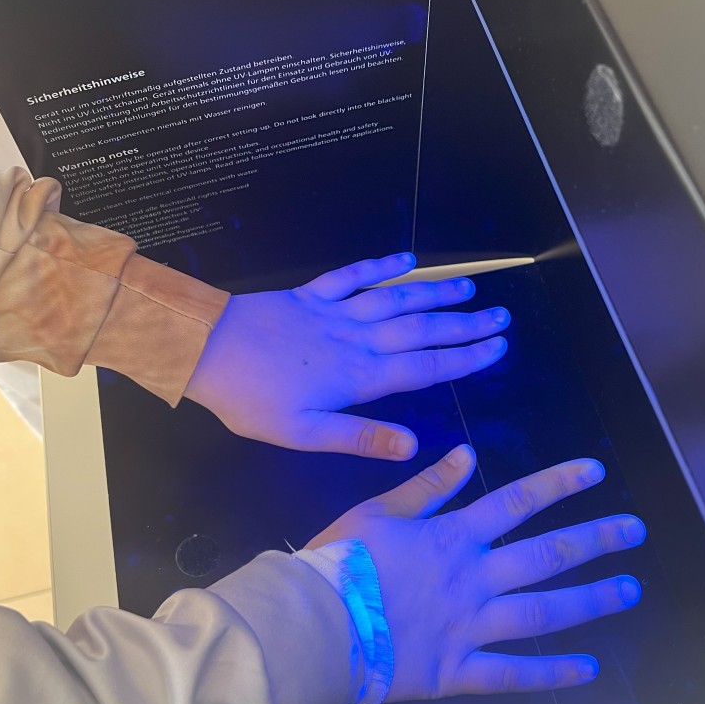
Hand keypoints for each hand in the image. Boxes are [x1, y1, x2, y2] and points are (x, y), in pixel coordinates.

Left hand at [184, 253, 508, 458]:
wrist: (201, 349)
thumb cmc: (249, 399)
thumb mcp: (302, 434)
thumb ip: (359, 437)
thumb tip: (414, 446)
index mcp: (358, 376)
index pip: (424, 368)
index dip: (465, 358)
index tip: (498, 348)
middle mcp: (355, 339)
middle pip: (421, 329)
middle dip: (465, 323)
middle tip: (502, 315)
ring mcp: (334, 312)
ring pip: (395, 299)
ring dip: (435, 291)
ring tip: (469, 285)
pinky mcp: (310, 295)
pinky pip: (353, 275)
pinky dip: (381, 265)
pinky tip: (406, 257)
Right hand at [307, 446, 644, 699]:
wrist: (315, 625)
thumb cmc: (339, 562)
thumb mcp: (377, 511)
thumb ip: (427, 486)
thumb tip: (470, 453)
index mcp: (453, 536)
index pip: (516, 501)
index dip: (558, 483)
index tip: (596, 471)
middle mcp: (474, 578)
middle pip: (545, 555)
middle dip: (594, 540)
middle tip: (635, 530)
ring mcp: (471, 626)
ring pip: (543, 612)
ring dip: (590, 600)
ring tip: (629, 590)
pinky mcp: (458, 671)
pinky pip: (513, 674)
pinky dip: (551, 673)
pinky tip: (588, 669)